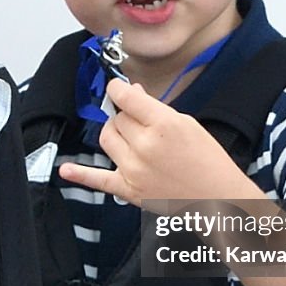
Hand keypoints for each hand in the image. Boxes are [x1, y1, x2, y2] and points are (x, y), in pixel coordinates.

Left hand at [58, 78, 257, 205]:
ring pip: (107, 138)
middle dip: (127, 115)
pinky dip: (80, 174)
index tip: (117, 87)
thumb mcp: (188, 124)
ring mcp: (133, 169)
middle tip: (141, 119)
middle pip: (118, 118)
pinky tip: (66, 170)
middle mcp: (144, 146)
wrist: (218, 198)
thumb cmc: (208, 161)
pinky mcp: (128, 190)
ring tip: (131, 136)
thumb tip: (132, 94)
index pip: (126, 98)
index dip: (119, 89)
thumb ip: (156, 109)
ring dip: (115, 132)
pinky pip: (98, 179)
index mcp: (163, 125)